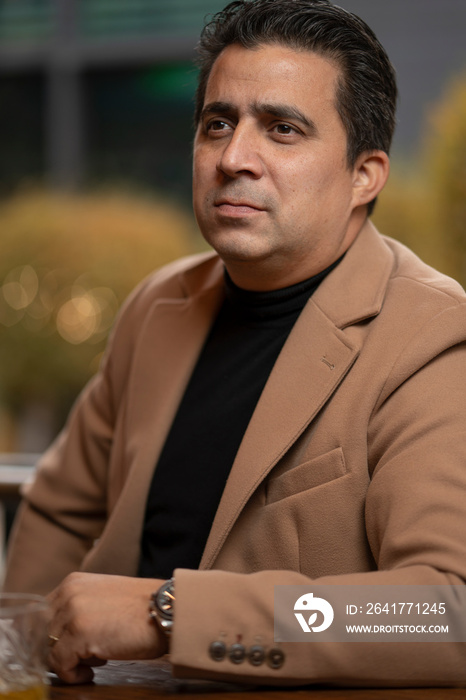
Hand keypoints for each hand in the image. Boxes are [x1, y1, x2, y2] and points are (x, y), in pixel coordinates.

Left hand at [47, 572, 167, 683]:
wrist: (166, 610)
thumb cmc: (142, 608)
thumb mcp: (103, 597)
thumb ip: (79, 606)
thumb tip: (58, 634)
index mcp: (72, 582)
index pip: (41, 614)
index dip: (52, 635)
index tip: (65, 648)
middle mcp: (69, 593)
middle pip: (42, 633)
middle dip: (59, 649)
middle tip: (82, 656)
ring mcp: (72, 613)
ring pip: (49, 650)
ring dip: (68, 661)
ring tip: (94, 660)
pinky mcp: (79, 634)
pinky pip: (60, 665)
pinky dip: (73, 675)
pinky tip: (92, 671)